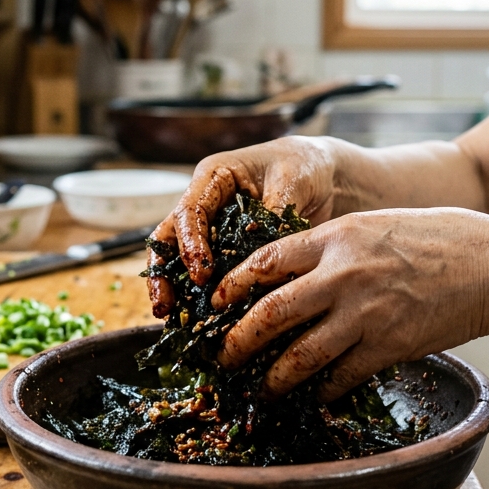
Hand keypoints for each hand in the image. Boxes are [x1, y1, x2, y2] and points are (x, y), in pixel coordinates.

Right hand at [148, 136, 345, 316]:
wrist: (324, 176)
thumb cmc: (305, 166)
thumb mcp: (293, 181)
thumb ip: (274, 214)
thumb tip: (258, 252)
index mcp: (215, 177)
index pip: (190, 211)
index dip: (190, 244)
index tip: (201, 275)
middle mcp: (206, 202)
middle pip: (170, 237)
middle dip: (163, 273)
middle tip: (165, 307)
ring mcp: (213, 228)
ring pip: (180, 259)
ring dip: (176, 289)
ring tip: (173, 320)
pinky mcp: (228, 250)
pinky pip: (209, 274)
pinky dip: (203, 296)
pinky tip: (204, 322)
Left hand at [212, 208, 488, 400]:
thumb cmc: (437, 239)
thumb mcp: (375, 225)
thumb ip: (332, 246)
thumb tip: (291, 271)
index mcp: (335, 238)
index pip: (266, 261)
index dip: (233, 285)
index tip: (216, 301)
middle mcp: (341, 276)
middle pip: (270, 314)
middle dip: (239, 341)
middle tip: (223, 357)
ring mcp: (363, 315)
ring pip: (300, 356)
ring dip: (274, 378)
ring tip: (262, 389)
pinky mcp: (387, 347)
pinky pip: (341, 377)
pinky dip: (324, 391)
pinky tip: (315, 398)